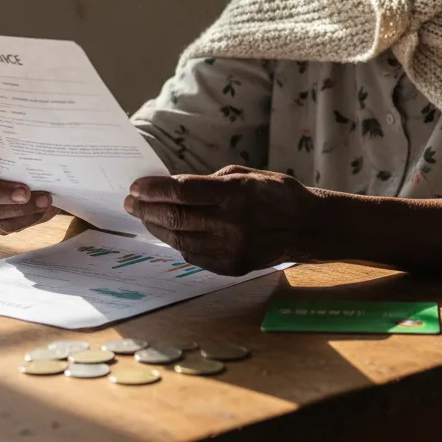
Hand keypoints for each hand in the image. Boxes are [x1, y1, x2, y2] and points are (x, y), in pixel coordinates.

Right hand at [0, 141, 59, 234]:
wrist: (27, 169)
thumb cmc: (16, 149)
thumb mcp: (14, 141)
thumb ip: (18, 142)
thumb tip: (40, 145)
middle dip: (1, 194)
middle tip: (25, 192)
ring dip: (19, 209)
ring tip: (44, 201)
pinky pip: (4, 226)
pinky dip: (25, 219)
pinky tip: (42, 211)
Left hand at [124, 165, 321, 275]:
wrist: (309, 227)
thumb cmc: (277, 194)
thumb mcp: (247, 174)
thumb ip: (211, 181)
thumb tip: (175, 188)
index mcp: (235, 193)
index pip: (182, 191)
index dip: (154, 189)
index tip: (136, 187)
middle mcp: (231, 222)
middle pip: (175, 217)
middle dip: (147, 209)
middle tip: (131, 203)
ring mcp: (231, 248)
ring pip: (179, 240)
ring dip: (156, 228)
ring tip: (145, 217)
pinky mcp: (232, 266)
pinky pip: (193, 256)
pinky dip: (177, 243)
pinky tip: (170, 233)